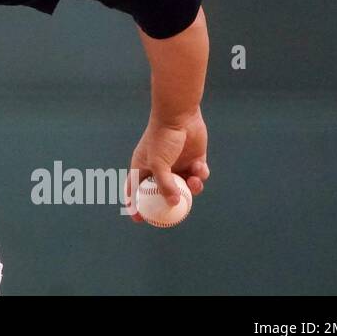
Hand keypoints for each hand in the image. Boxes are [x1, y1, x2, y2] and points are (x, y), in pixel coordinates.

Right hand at [125, 106, 208, 222]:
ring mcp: (177, 164)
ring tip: (194, 184)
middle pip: (162, 192)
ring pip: (184, 186)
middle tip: (175, 216)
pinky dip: (200, 174)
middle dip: (169, 204)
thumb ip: (165, 185)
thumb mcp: (158, 164)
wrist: (179, 116)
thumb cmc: (162, 138)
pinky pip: (198, 175)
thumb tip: (174, 204)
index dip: (136, 205)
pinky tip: (199, 167)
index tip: (139, 220)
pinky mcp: (194, 159)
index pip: (136, 189)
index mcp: (143, 166)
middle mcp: (160, 167)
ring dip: (191, 189)